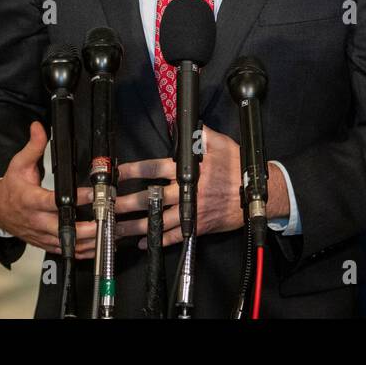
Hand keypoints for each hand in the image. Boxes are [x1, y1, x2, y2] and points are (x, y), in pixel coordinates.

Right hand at [0, 122, 96, 258]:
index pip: (55, 201)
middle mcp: (36, 220)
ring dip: (88, 241)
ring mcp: (41, 234)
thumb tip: (38, 127)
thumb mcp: (18, 164)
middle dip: (86, 227)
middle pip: (64, 228)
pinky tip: (97, 246)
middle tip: (106, 220)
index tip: (93, 194)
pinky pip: (65, 250)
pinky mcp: (45, 243)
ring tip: (108, 233)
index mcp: (30, 200)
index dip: (75, 199)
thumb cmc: (11, 187)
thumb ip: (33, 146)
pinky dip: (82, 251)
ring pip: (67, 243)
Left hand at [114, 126, 255, 247]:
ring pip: (159, 221)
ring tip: (117, 229)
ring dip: (136, 226)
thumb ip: (202, 134)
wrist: (258, 194)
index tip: (117, 173)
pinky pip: (175, 236)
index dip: (134, 171)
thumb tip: (187, 122)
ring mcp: (192, 211)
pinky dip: (159, 240)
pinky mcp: (198, 226)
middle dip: (126, 203)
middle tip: (107, 206)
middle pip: (151, 198)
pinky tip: (144, 242)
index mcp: (188, 171)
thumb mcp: (222, 144)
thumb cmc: (239, 168)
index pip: (154, 169)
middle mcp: (187, 192)